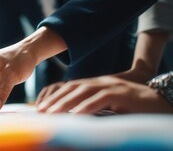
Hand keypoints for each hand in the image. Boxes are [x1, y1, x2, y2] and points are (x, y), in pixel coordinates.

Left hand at [37, 76, 172, 113]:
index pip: (70, 87)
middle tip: (40, 111)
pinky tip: (76, 115)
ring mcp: (112, 86)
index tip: (40, 107)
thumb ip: (92, 107)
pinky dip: (87, 106)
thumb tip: (72, 117)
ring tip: (52, 113)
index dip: (54, 96)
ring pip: (83, 91)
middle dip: (55, 99)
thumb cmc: (133, 107)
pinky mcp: (122, 94)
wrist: (162, 100)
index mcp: (96, 84)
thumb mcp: (109, 106)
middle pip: (72, 87)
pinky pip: (101, 99)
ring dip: (65, 102)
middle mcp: (101, 82)